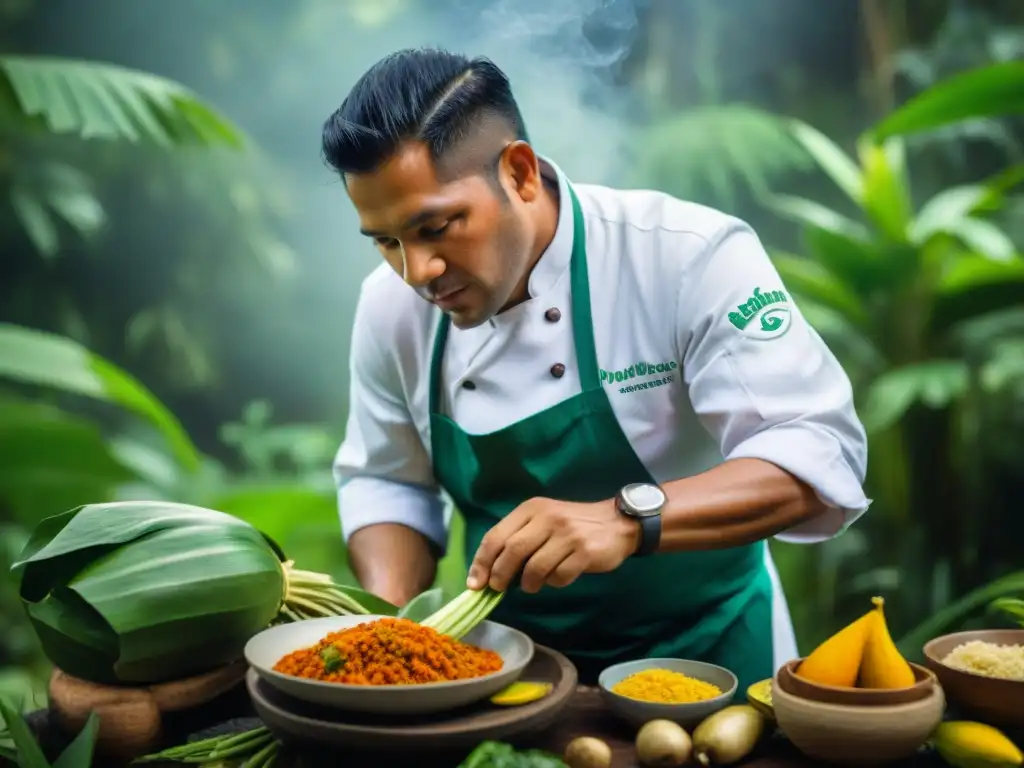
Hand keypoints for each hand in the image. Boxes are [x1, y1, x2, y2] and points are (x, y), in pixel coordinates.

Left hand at [466, 497, 639, 593]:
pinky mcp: (585, 552)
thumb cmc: (573, 524)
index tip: (475, 583)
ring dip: (528, 582)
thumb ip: (519, 538)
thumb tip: (490, 572)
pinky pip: (560, 576)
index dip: (482, 562)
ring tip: (532, 584)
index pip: (496, 535)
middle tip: (498, 588)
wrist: (618, 522)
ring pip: (535, 567)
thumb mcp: (543, 520)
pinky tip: (557, 577)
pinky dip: (554, 583)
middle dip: (500, 574)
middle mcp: (548, 518)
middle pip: (512, 550)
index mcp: (532, 509)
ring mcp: (567, 534)